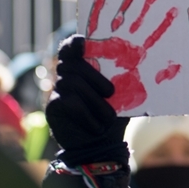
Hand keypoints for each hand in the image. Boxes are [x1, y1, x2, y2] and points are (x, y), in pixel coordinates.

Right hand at [46, 35, 128, 165]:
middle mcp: (67, 74)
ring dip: (94, 100)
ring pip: (71, 83)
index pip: (72, 47)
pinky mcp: (53, 106)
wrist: (102, 144)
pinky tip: (97, 125)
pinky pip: (67, 101)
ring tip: (108, 116)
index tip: (84, 44)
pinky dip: (86, 114)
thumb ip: (120, 76)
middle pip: (72, 64)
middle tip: (112, 92)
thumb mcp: (122, 93)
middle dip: (95, 77)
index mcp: (84, 66)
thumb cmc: (115, 113)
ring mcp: (57, 90)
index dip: (75, 43)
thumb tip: (135, 56)